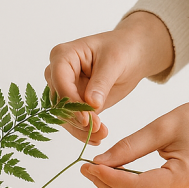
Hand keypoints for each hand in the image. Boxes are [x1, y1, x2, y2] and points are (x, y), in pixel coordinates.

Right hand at [44, 11, 173, 145]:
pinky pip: (72, 121)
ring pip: (63, 115)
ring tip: (102, 135)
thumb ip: (101, 83)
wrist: (131, 55)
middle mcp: (57, 73)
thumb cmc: (121, 50)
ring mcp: (63, 89)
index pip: (60, 81)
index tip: (87, 119)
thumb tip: (91, 104)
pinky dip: (83, 131)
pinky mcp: (73, 103)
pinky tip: (97, 137)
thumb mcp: (115, 62)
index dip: (71, 102)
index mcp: (63, 56)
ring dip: (80, 129)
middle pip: (59, 101)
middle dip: (77, 118)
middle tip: (99, 130)